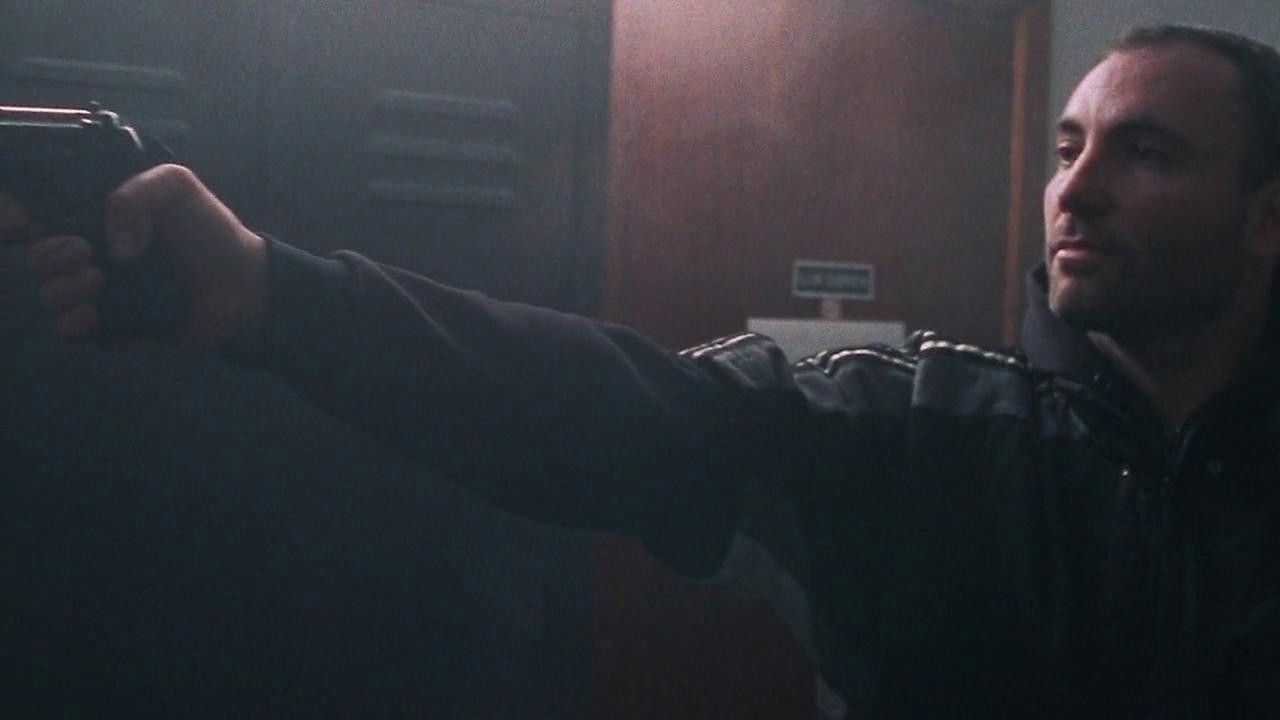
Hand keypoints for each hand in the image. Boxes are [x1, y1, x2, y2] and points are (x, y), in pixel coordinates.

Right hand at [23, 164, 267, 350]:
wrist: (241, 284)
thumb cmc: (208, 232)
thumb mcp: (177, 188)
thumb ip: (136, 193)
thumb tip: (111, 247)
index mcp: (95, 217)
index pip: (36, 212)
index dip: (14, 214)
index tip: (22, 219)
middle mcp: (88, 254)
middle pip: (33, 254)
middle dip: (46, 251)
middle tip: (83, 249)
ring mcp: (95, 293)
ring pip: (47, 291)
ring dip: (63, 285)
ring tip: (100, 278)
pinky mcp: (108, 328)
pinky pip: (67, 330)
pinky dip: (72, 321)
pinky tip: (94, 313)